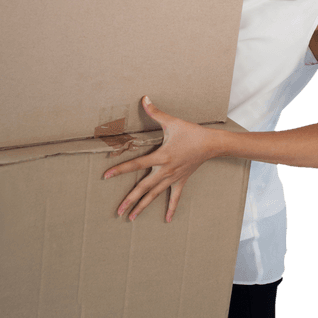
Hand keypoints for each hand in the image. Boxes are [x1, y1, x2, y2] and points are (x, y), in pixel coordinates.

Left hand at [103, 96, 216, 222]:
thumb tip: (144, 98)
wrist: (211, 144)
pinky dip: (171, 208)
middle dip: (130, 200)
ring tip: (131, 218)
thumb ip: (155, 112)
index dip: (120, 170)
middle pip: (144, 187)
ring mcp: (173, 178)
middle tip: (118, 211)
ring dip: (143, 206)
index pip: (136, 165)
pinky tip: (167, 220)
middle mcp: (165, 170)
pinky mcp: (181, 180)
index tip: (106, 176)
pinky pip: (175, 197)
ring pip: (155, 195)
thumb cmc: (191, 132)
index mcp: (161, 156)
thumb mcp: (172, 122)